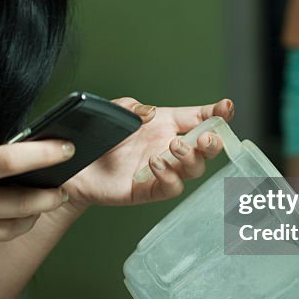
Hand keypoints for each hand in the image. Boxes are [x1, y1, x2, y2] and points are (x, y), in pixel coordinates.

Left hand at [60, 97, 234, 211]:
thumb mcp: (113, 111)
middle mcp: (168, 148)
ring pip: (193, 170)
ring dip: (189, 158)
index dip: (217, 114)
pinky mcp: (148, 191)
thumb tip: (151, 113)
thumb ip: (133, 108)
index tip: (227, 109)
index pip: (199, 118)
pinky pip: (170, 188)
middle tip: (205, 138)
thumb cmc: (96, 136)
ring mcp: (161, 171)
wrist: (72, 165)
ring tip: (173, 148)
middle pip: (206, 149)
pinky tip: (156, 164)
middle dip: (213, 142)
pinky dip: (169, 176)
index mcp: (166, 124)